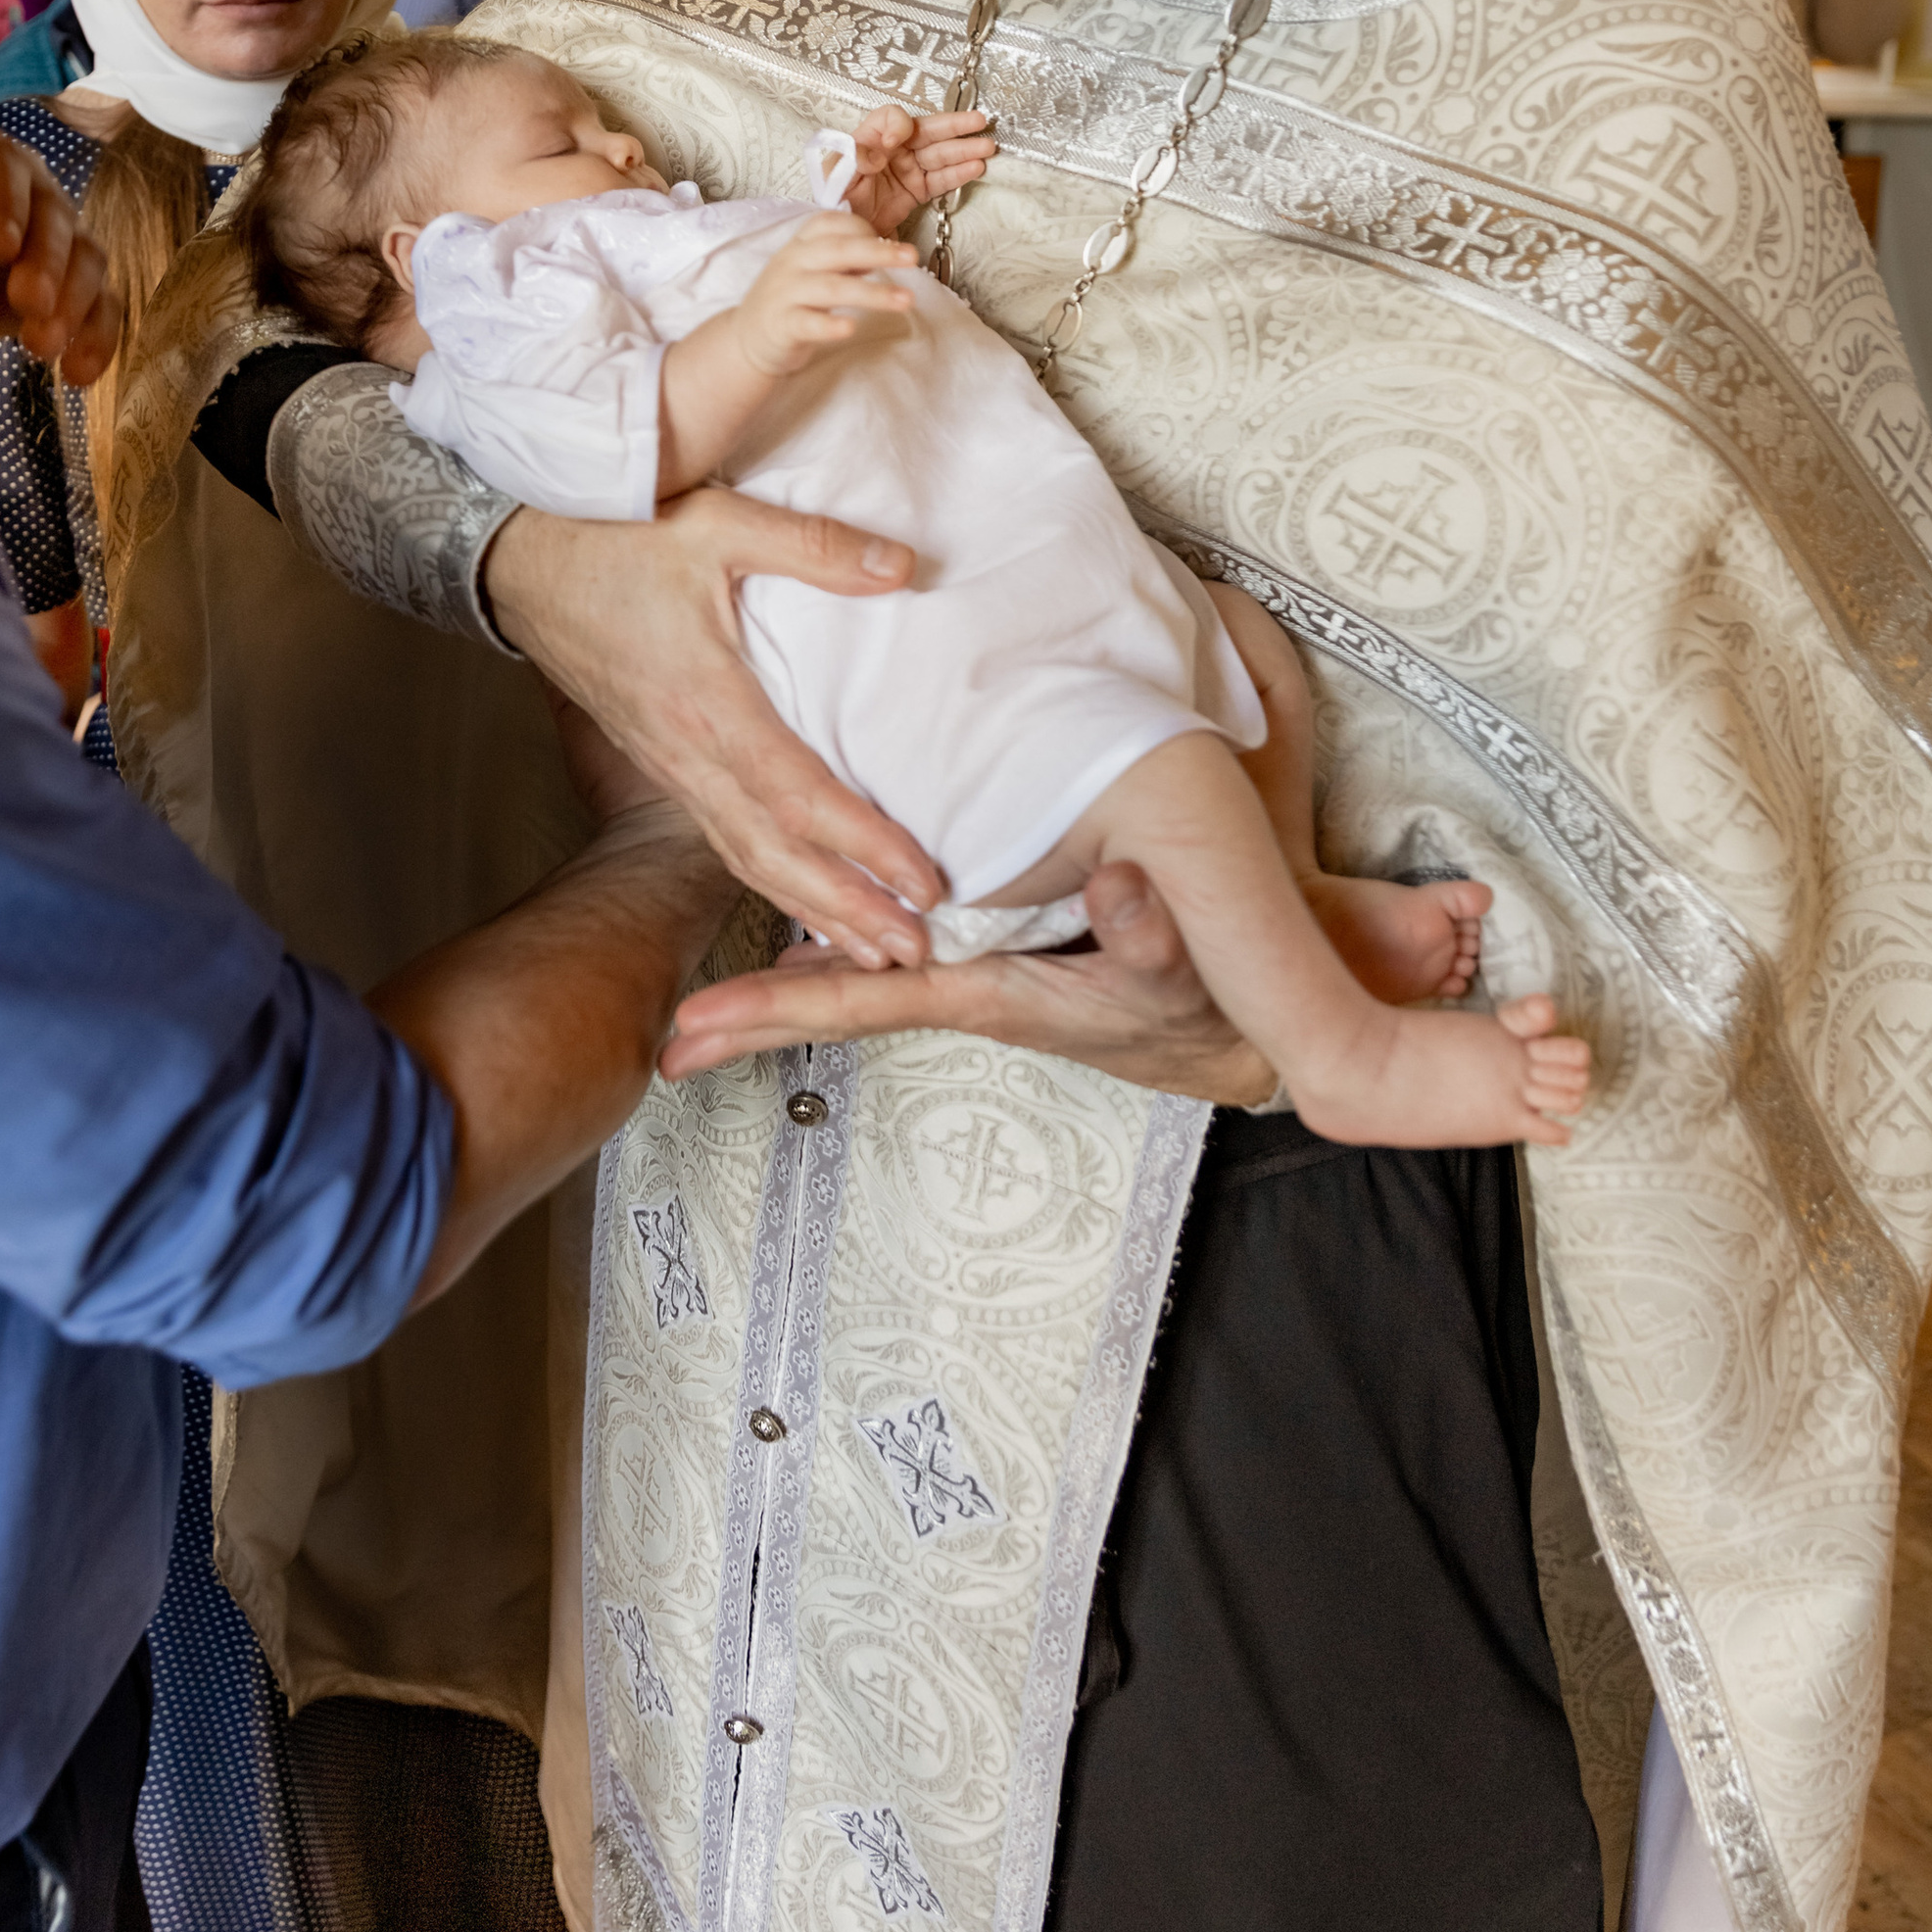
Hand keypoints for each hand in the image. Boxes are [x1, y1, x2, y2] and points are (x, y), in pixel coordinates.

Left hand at [0, 118, 118, 380]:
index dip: (5, 200)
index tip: (0, 249)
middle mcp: (17, 183)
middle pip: (52, 209)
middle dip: (48, 261)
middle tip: (29, 306)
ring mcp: (48, 233)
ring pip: (86, 254)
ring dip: (76, 301)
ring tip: (41, 347)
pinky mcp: (66, 282)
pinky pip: (99, 301)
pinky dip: (97, 335)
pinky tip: (79, 372)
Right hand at [482, 491, 942, 966]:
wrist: (517, 560)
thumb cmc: (608, 538)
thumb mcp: (716, 524)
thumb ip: (812, 546)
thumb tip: (900, 568)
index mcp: (706, 701)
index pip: (796, 795)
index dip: (863, 844)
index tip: (920, 880)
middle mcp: (685, 753)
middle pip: (774, 853)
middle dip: (847, 909)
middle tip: (913, 952)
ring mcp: (670, 766)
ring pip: (747, 857)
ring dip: (812, 908)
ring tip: (873, 951)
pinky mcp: (662, 764)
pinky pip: (725, 838)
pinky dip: (772, 880)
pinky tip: (806, 900)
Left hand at [662, 855, 1279, 1103]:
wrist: (1264, 1020)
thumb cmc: (1225, 1003)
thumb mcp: (1194, 973)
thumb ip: (1155, 934)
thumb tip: (1112, 887)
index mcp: (994, 992)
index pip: (866, 1000)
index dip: (781, 1007)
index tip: (697, 1027)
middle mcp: (968, 988)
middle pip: (838, 1001)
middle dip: (753, 1020)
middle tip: (666, 1044)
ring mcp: (981, 974)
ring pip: (863, 978)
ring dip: (790, 989)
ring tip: (705, 1009)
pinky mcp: (1004, 952)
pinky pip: (903, 951)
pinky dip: (849, 947)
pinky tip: (813, 932)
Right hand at [737, 216, 917, 378]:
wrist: (747, 338)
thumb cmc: (788, 301)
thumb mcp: (812, 270)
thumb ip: (844, 259)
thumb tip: (884, 251)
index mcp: (801, 245)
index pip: (831, 223)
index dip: (863, 229)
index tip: (892, 241)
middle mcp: (792, 263)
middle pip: (838, 250)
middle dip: (879, 251)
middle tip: (912, 257)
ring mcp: (785, 294)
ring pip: (831, 288)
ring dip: (872, 293)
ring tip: (905, 300)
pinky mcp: (781, 326)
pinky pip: (807, 323)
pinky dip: (828, 325)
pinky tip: (850, 328)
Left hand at [842, 101, 997, 236]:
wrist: (840, 238)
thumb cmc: (832, 204)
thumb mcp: (836, 178)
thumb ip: (854, 157)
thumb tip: (877, 149)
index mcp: (868, 140)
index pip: (890, 118)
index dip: (898, 125)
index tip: (894, 141)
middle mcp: (891, 150)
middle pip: (926, 131)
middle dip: (953, 126)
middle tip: (977, 121)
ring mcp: (906, 170)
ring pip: (939, 154)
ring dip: (964, 150)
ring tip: (987, 147)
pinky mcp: (916, 191)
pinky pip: (940, 179)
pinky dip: (959, 173)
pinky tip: (975, 167)